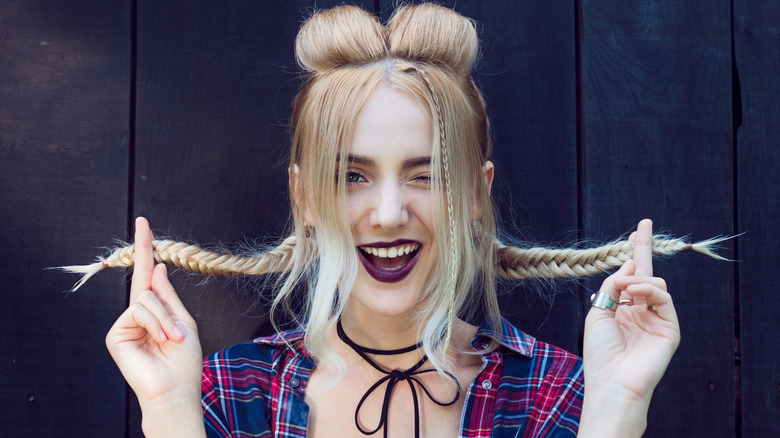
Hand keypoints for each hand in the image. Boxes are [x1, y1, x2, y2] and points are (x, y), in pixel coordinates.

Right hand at [106, 217, 204, 435]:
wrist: (175, 387)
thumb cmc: (183, 359)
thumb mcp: (183, 320)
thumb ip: (168, 295)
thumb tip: (157, 266)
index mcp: (155, 309)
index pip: (148, 275)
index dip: (146, 249)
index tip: (144, 223)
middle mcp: (137, 313)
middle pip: (144, 281)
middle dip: (153, 274)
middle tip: (155, 260)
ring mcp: (125, 323)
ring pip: (144, 298)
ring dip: (165, 318)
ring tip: (172, 338)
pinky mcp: (116, 334)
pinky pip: (138, 311)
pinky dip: (155, 324)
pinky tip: (161, 340)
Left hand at [579, 219, 680, 435]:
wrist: (613, 382)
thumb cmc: (600, 352)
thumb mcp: (598, 312)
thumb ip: (612, 287)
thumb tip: (628, 265)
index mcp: (621, 308)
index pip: (629, 277)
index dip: (632, 255)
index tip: (634, 233)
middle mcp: (640, 311)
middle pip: (645, 273)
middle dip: (644, 248)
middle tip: (644, 225)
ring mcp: (656, 319)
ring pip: (655, 283)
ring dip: (637, 279)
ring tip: (624, 286)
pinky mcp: (670, 328)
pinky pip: (664, 298)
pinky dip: (649, 290)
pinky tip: (634, 291)